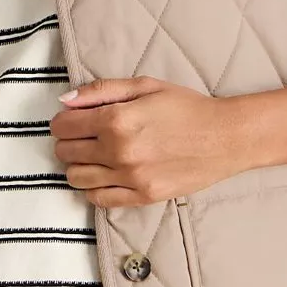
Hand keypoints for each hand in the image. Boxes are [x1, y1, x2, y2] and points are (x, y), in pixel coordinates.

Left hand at [51, 77, 255, 205]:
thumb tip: (65, 101)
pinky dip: (94, 189)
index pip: (63, 125)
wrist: (224, 137)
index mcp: (116, 119)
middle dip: (68, 143)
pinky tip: (104, 176)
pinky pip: (99, 199)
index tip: (71, 121)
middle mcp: (118, 150)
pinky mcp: (142, 196)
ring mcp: (130, 177)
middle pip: (66, 152)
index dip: (62, 122)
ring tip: (93, 158)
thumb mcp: (145, 86)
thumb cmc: (187, 107)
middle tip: (83, 138)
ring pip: (77, 178)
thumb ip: (101, 91)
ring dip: (78, 166)